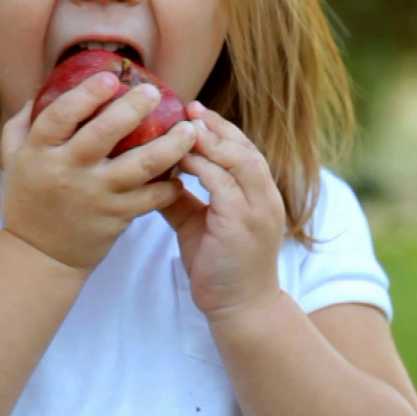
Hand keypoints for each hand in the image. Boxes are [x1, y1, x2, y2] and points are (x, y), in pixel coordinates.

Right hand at [0, 72, 197, 273]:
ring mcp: (95, 196)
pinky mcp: (116, 217)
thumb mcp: (14, 156)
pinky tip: (184, 169)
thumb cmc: (29, 196)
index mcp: (39, 152)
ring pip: (139, 166)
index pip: (60, 116)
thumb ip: (25, 120)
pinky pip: (151, 199)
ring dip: (169, 146)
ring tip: (189, 129)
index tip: (110, 78)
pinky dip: (171, 185)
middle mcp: (67, 172)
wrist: (39, 255)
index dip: (85, 95)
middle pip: (103, 135)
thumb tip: (45, 84)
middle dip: (132, 109)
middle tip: (154, 91)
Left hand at [158, 102, 285, 321]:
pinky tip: (180, 159)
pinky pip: (223, 185)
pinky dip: (203, 167)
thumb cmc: (219, 265)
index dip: (219, 127)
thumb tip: (152, 172)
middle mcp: (264, 196)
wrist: (240, 308)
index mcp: (257, 192)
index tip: (192, 109)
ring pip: (238, 160)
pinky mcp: (242, 224)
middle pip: (243, 147)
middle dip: (215, 125)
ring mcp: (257, 209)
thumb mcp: (198, 222)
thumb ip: (182, 196)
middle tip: (187, 106)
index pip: (242, 148)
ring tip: (183, 125)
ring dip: (210, 140)